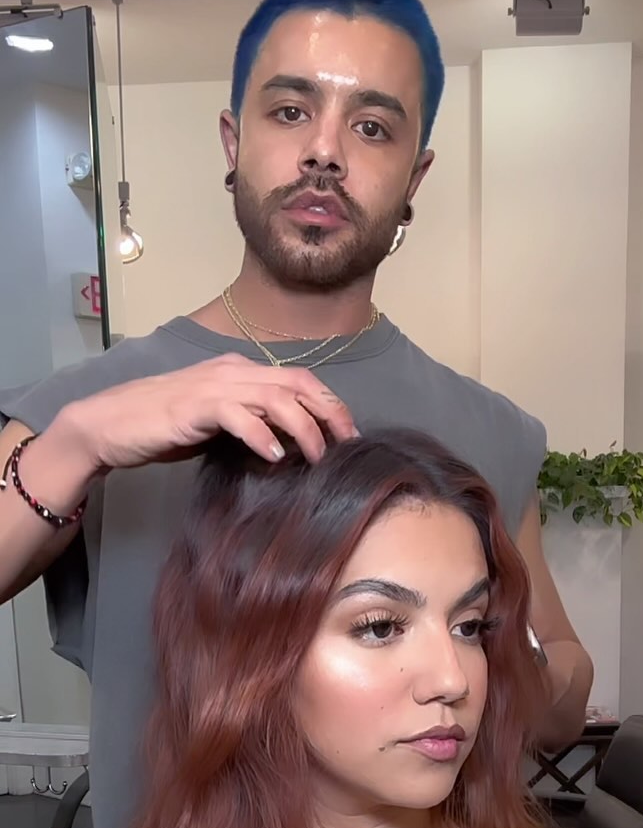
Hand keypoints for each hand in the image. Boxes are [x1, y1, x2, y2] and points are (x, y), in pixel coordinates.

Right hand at [58, 355, 355, 474]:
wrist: (108, 424)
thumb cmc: (162, 426)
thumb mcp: (217, 423)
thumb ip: (251, 424)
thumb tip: (288, 444)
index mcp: (240, 371)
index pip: (298, 379)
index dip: (329, 403)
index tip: (348, 434)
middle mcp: (231, 371)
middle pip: (297, 383)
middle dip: (329, 412)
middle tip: (347, 444)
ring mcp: (213, 386)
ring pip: (275, 397)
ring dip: (302, 427)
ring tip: (316, 456)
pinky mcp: (194, 407)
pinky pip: (238, 415)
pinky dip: (261, 435)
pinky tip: (274, 456)